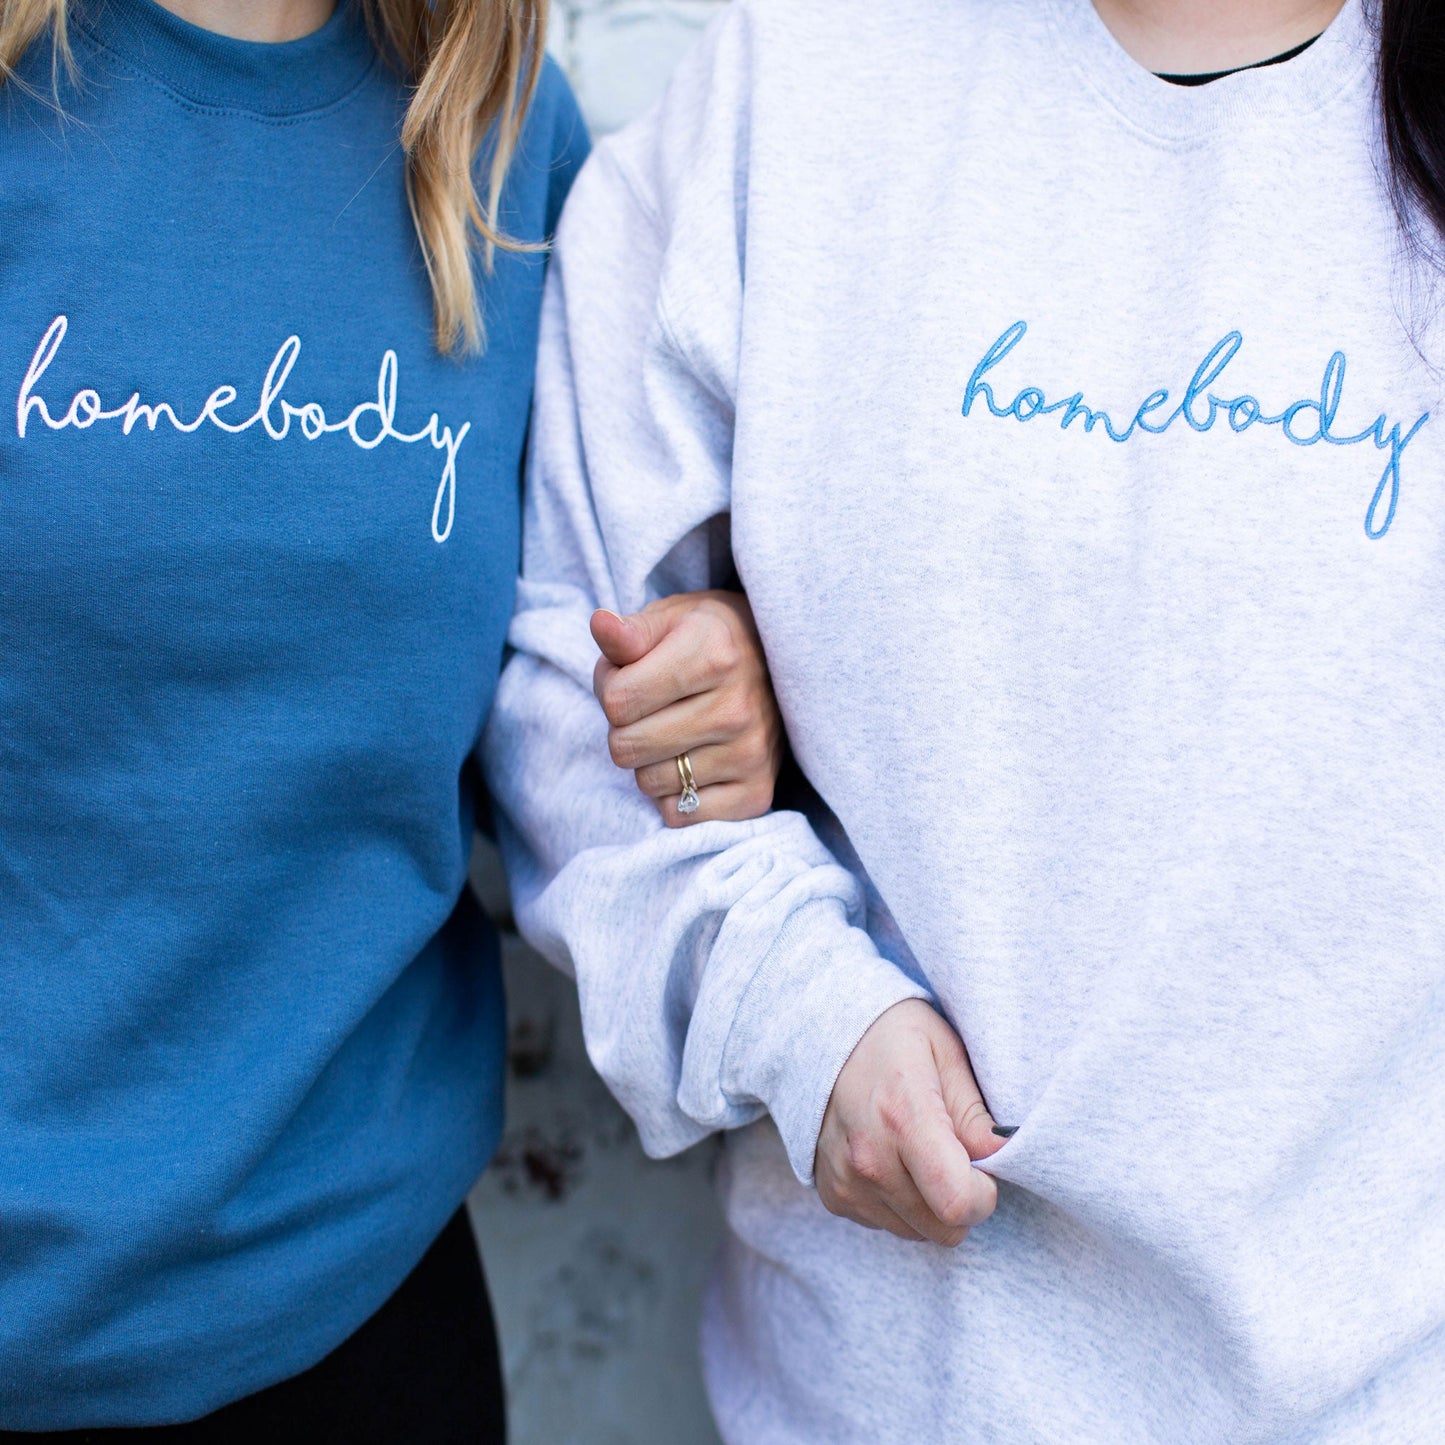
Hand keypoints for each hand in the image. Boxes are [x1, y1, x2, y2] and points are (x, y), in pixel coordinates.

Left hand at [591, 591, 784, 827]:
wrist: (777, 665)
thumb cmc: (708, 641)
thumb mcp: (671, 620)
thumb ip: (630, 632)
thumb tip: (600, 624)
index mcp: (713, 654)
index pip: (616, 700)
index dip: (610, 688)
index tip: (633, 676)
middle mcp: (737, 708)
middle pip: (626, 747)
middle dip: (626, 728)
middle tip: (652, 709)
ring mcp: (751, 753)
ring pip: (649, 783)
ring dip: (649, 762)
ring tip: (675, 733)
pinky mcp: (757, 793)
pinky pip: (680, 813)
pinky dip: (675, 795)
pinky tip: (694, 761)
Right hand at [815, 1000, 1005, 1246]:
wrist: (817, 1037)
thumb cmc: (893, 1038)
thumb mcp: (946, 1052)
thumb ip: (976, 1112)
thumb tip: (1004, 1156)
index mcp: (902, 1116)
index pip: (957, 1202)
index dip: (985, 1195)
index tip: (983, 1168)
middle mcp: (868, 1157)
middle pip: (945, 1229)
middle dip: (963, 1201)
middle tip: (954, 1156)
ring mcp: (846, 1182)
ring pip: (919, 1233)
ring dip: (930, 1205)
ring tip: (918, 1152)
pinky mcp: (833, 1196)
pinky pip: (888, 1225)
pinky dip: (900, 1203)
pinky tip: (891, 1158)